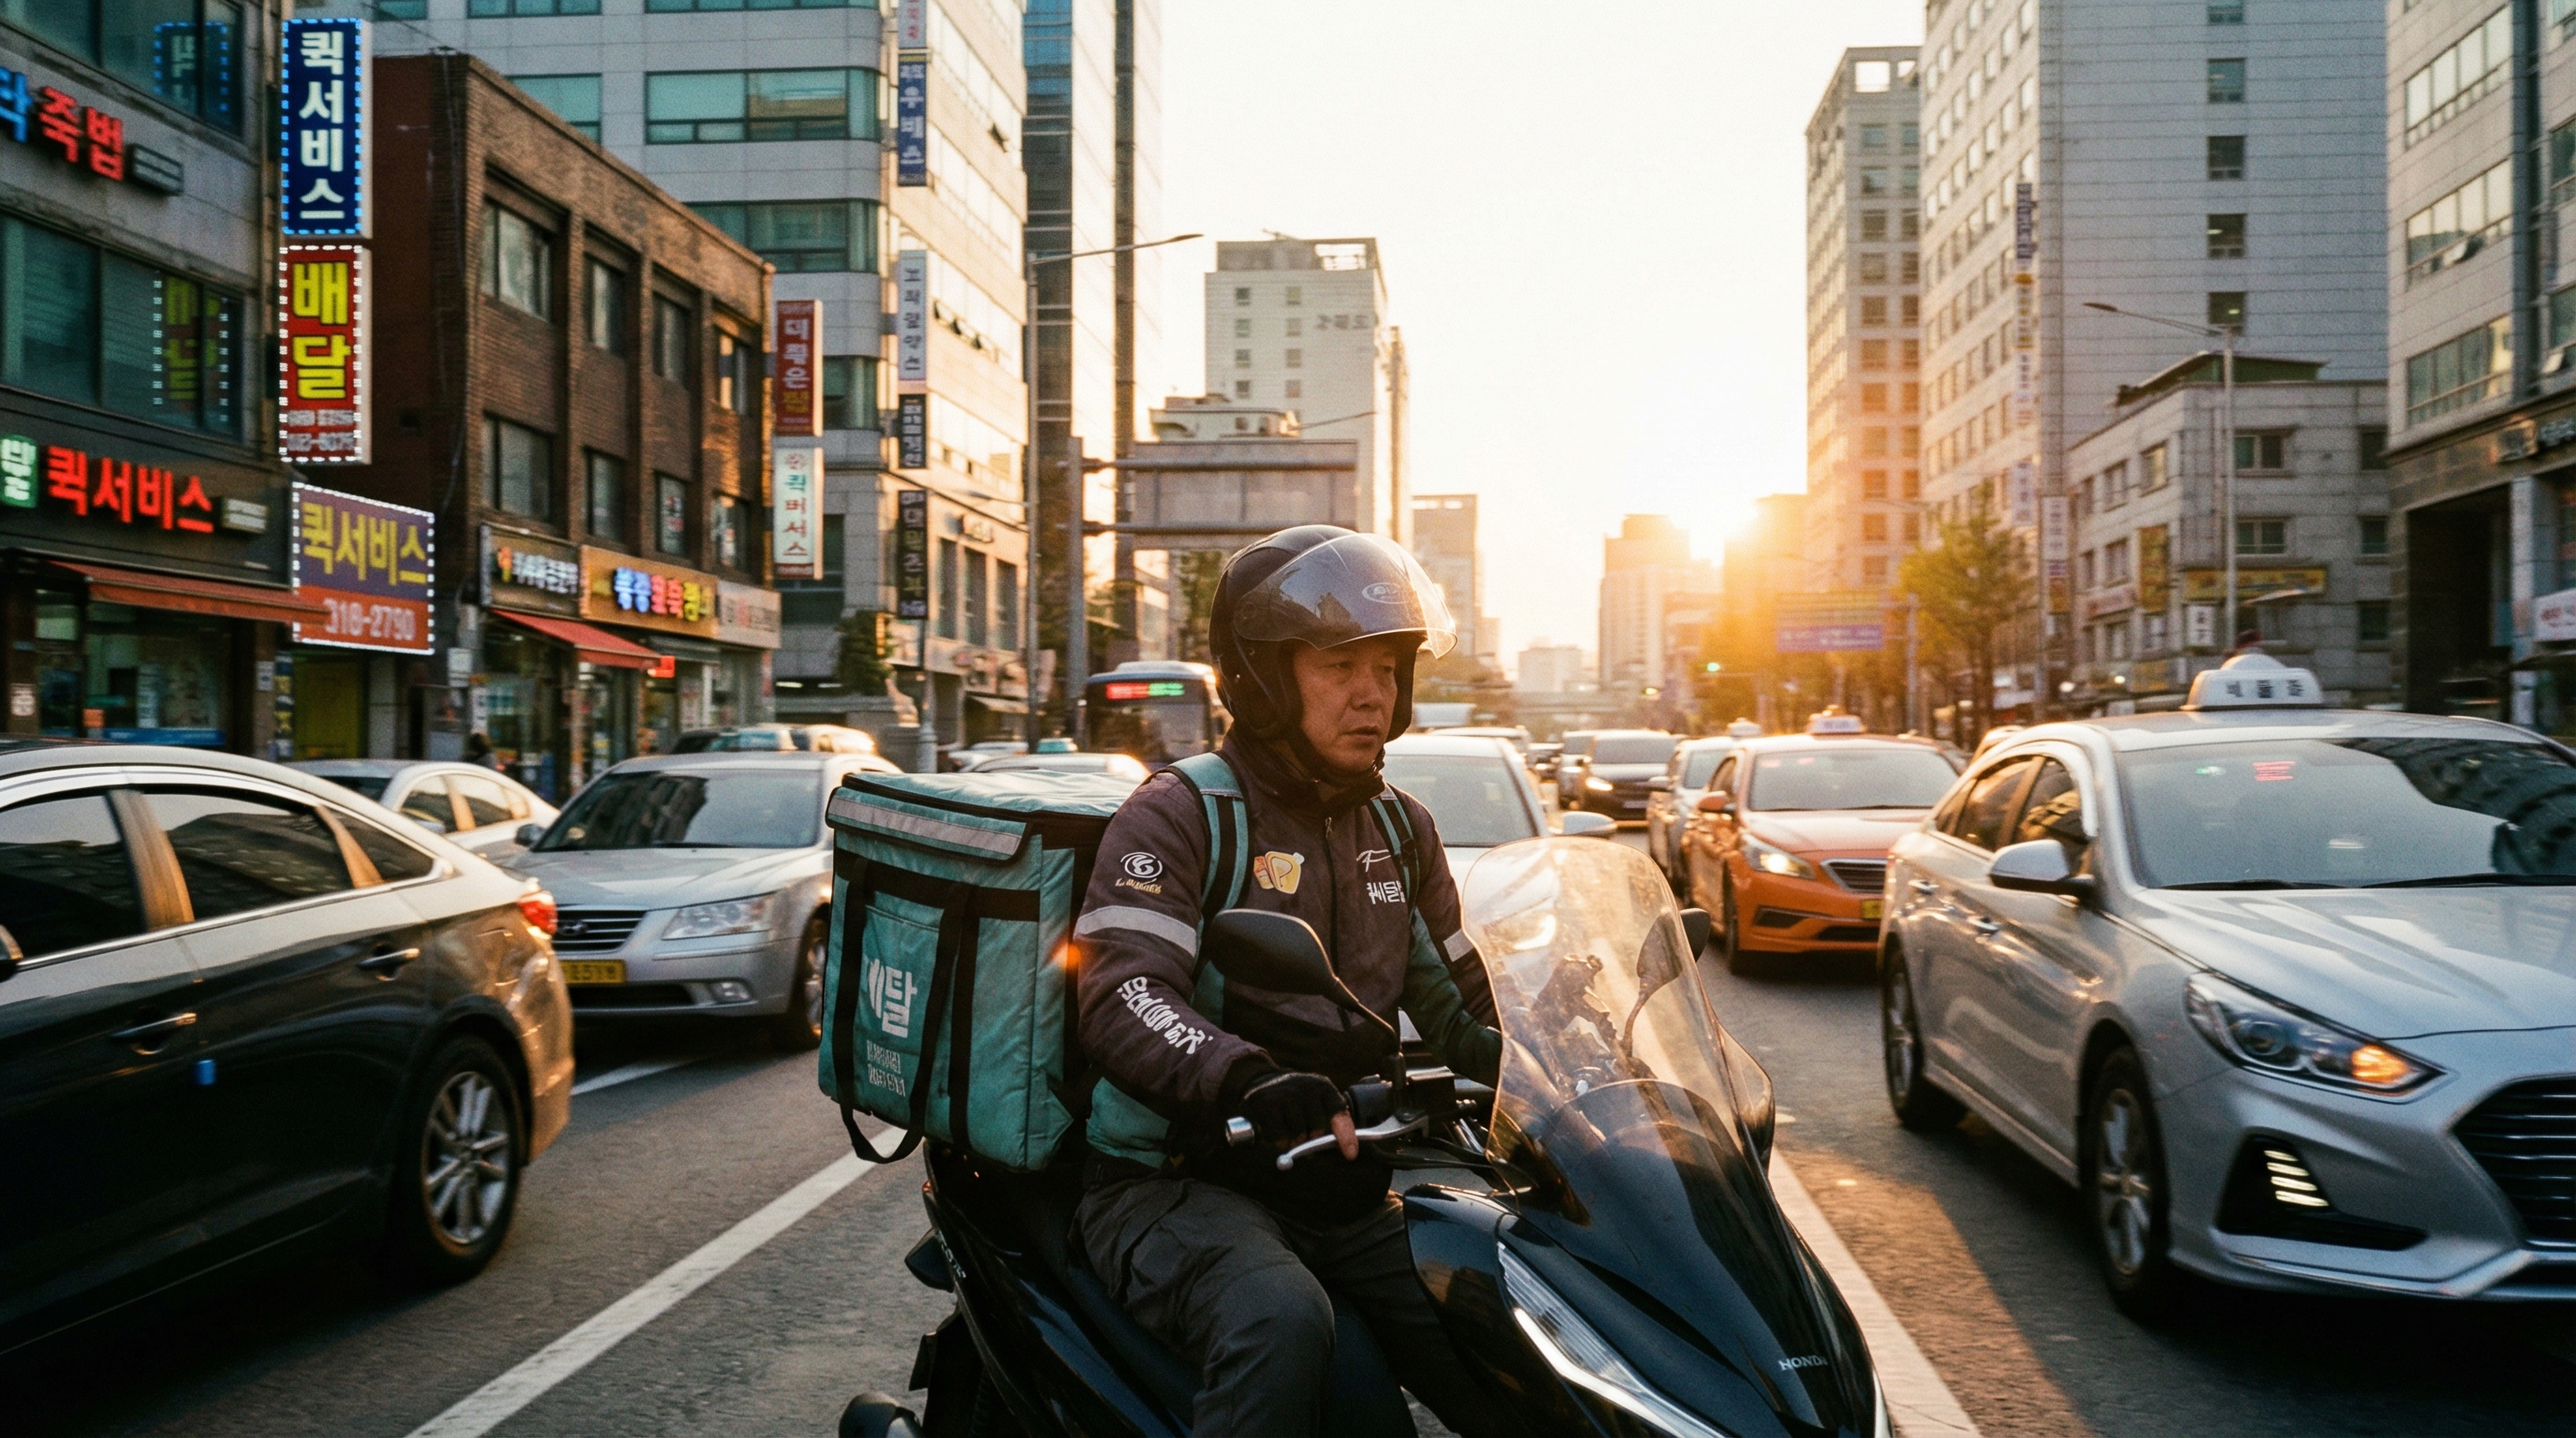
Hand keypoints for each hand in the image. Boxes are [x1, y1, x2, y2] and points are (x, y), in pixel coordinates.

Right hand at [1231, 1069, 1357, 1159]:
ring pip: (1299, 1136)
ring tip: (1290, 1135)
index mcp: (1324, 1087)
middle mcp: (1307, 1087)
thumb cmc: (1296, 1102)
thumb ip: (1331, 1124)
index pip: (1340, 1113)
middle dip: (1314, 1142)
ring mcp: (1286, 1093)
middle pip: (1318, 1131)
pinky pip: (1280, 1136)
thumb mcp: (1316, 1104)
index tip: (1351, 1154)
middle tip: (1307, 1142)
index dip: (1346, 1135)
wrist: (1261, 1081)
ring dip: (1295, 1143)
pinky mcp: (1268, 1103)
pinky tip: (1277, 1133)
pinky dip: (1280, 1142)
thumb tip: (1345, 1152)